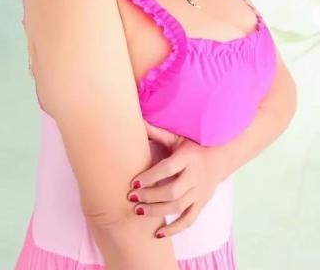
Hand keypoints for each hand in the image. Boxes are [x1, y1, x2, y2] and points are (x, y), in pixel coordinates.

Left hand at [126, 120, 224, 237]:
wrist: (222, 156)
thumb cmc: (194, 145)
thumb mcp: (178, 138)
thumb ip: (157, 132)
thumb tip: (136, 119)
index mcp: (188, 158)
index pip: (167, 169)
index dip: (151, 177)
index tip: (134, 182)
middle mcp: (195, 176)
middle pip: (172, 191)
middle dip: (150, 196)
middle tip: (132, 198)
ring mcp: (200, 192)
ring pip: (179, 207)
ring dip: (157, 212)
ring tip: (138, 212)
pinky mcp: (202, 203)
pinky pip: (189, 220)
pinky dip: (174, 229)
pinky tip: (158, 234)